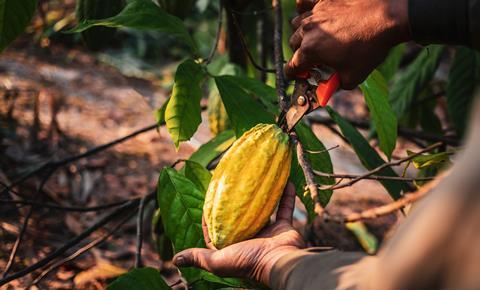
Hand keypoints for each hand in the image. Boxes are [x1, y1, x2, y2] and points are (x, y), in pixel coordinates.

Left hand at [172, 182, 304, 285]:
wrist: (280, 262)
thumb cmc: (248, 261)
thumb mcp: (218, 261)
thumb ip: (199, 258)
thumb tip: (175, 259)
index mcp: (233, 246)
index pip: (217, 229)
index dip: (210, 214)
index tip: (208, 197)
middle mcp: (249, 237)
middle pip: (239, 216)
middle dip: (235, 200)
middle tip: (232, 181)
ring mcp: (267, 231)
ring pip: (262, 208)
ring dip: (260, 194)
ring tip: (255, 177)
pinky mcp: (283, 226)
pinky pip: (284, 207)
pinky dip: (285, 195)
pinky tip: (284, 180)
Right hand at [285, 0, 410, 88]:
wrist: (388, 17)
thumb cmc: (370, 48)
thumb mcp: (353, 77)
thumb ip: (335, 85)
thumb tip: (328, 87)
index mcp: (310, 51)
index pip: (291, 66)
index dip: (294, 74)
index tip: (298, 75)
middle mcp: (308, 30)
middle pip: (293, 44)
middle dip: (300, 53)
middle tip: (314, 58)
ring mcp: (315, 13)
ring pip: (297, 24)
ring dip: (302, 33)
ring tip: (316, 37)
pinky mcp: (324, 0)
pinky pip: (305, 2)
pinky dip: (305, 8)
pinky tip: (313, 14)